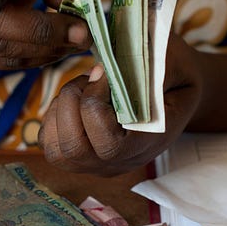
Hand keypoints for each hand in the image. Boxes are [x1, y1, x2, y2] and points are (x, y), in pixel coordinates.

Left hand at [38, 35, 202, 175]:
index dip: (94, 106)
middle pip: (74, 149)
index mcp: (148, 144)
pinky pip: (50, 144)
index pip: (108, 145)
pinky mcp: (81, 156)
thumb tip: (107, 73)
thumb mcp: (173, 62)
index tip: (105, 73)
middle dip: (71, 103)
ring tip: (82, 88)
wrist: (176, 87)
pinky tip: (75, 99)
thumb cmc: (174, 71)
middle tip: (89, 77)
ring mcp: (99, 163)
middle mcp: (121, 162)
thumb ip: (148, 69)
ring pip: (57, 151)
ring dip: (61, 110)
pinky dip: (54, 117)